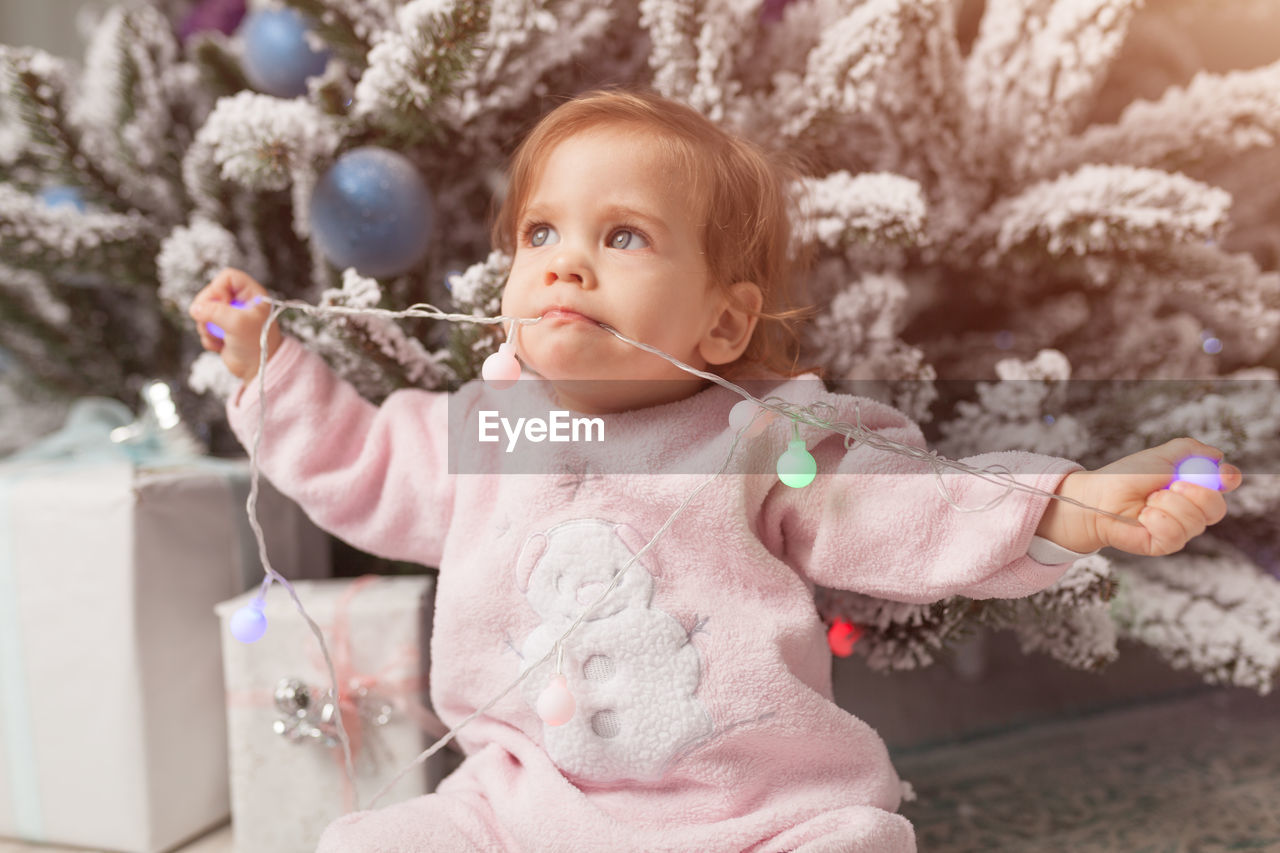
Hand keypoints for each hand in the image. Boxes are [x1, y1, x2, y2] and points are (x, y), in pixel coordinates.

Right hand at [188, 268, 281, 381]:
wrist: (258, 370)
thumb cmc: (257, 345)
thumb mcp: (238, 324)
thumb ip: (215, 311)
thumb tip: (195, 308)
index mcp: (252, 294)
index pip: (227, 276)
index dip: (218, 288)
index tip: (221, 305)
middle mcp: (241, 302)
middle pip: (211, 293)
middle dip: (207, 310)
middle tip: (213, 323)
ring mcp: (230, 315)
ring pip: (204, 310)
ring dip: (206, 327)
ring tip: (220, 338)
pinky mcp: (221, 329)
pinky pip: (204, 326)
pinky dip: (208, 337)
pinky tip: (220, 346)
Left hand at [1078, 437, 1242, 556]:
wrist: (1097, 497)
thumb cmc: (1126, 477)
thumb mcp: (1159, 456)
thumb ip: (1189, 450)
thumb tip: (1217, 455)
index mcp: (1193, 485)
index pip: (1225, 484)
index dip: (1228, 479)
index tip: (1222, 475)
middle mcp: (1191, 509)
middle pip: (1217, 509)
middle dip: (1197, 494)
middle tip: (1171, 485)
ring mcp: (1179, 528)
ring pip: (1195, 522)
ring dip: (1169, 505)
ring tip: (1148, 500)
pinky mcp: (1165, 544)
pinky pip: (1176, 536)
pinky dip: (1158, 521)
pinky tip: (1144, 516)